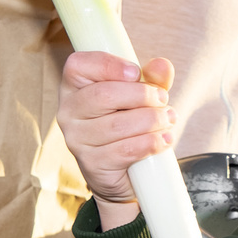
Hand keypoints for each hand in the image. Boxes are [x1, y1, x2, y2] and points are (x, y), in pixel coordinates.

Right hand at [60, 49, 174, 227]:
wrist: (126, 172)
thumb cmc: (129, 123)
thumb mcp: (142, 97)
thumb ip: (152, 78)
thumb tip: (162, 65)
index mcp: (74, 87)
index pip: (78, 65)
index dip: (109, 65)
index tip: (136, 72)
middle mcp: (69, 112)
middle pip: (103, 95)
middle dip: (141, 95)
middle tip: (163, 99)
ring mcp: (77, 139)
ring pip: (117, 125)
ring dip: (151, 120)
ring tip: (168, 119)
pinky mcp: (92, 164)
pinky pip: (125, 150)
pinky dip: (150, 143)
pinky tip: (164, 139)